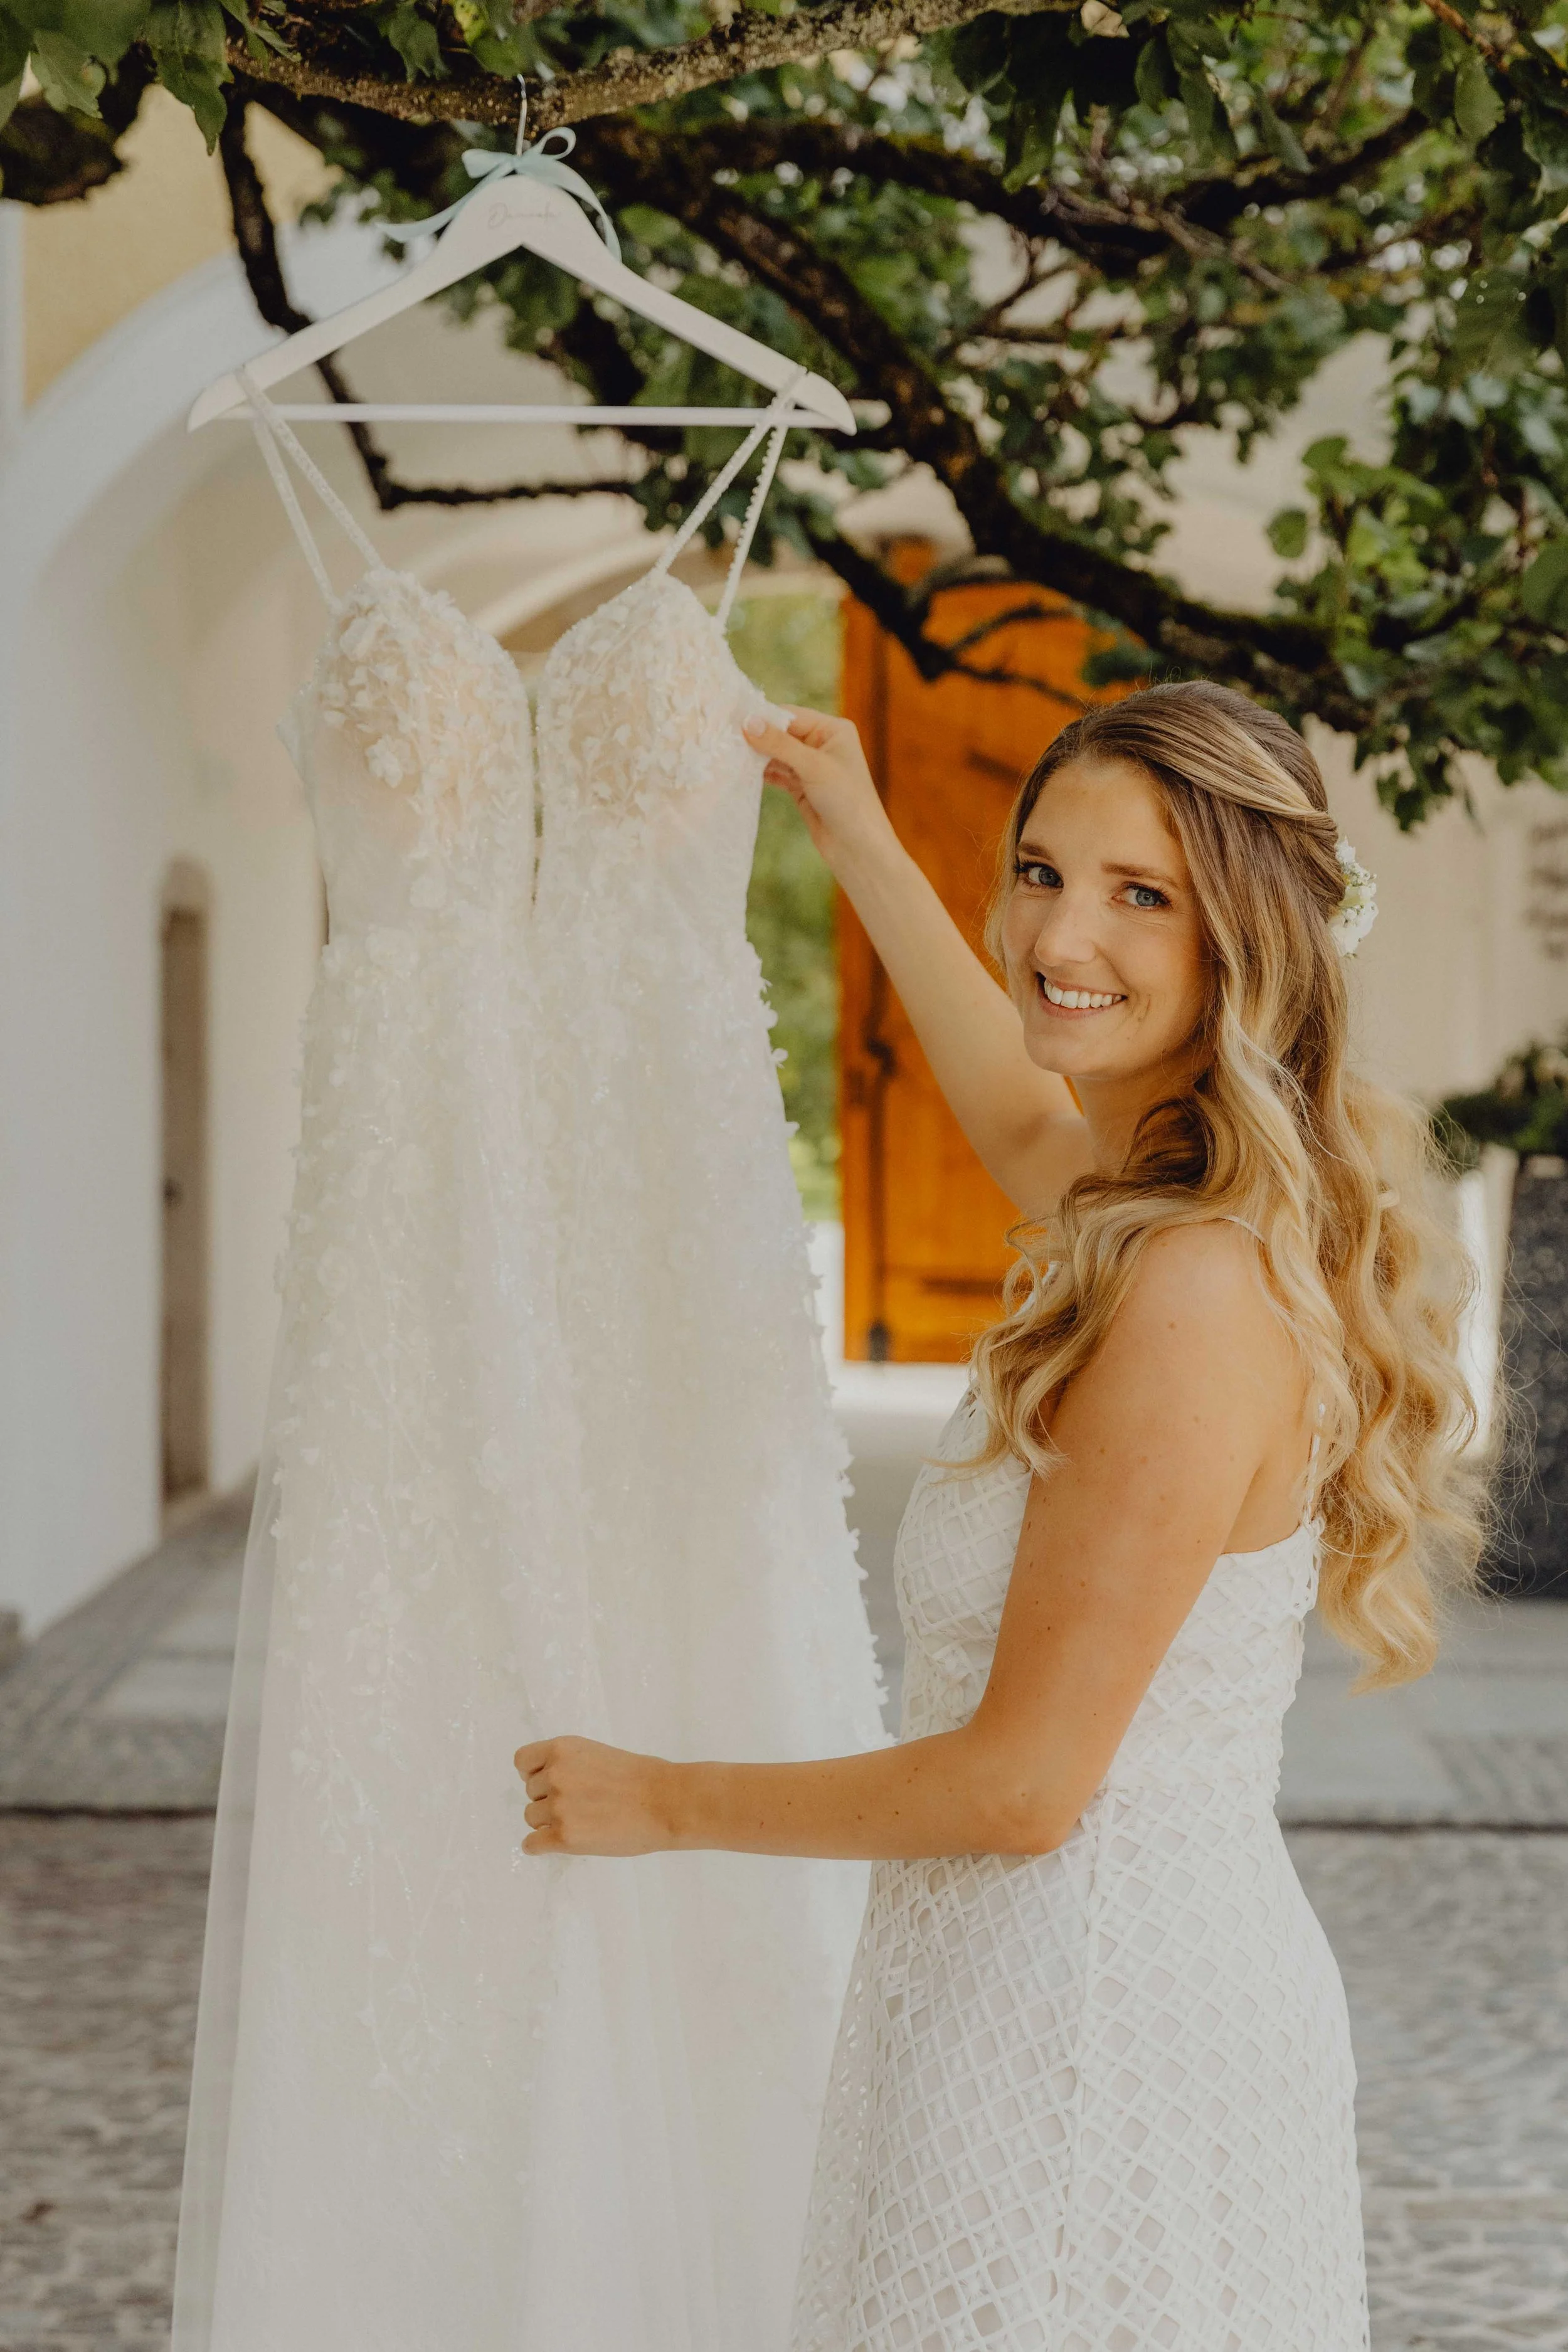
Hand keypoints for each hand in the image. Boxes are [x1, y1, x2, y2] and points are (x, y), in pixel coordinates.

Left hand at [514, 1734, 675, 1856]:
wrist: (666, 1802)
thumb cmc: (642, 1776)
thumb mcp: (598, 1754)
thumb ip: (570, 1765)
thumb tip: (550, 1782)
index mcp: (563, 1750)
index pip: (522, 1761)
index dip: (533, 1773)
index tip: (549, 1782)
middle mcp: (554, 1775)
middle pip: (530, 1793)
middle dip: (548, 1799)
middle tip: (578, 1806)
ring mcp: (558, 1807)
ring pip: (532, 1818)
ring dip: (548, 1822)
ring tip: (578, 1823)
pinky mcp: (564, 1837)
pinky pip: (533, 1844)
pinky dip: (539, 1846)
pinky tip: (553, 1844)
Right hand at [742, 706, 894, 874]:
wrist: (857, 846)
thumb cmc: (846, 800)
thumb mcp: (813, 766)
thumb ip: (779, 744)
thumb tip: (748, 722)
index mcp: (833, 730)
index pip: (791, 715)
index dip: (763, 718)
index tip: (733, 721)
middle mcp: (823, 744)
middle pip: (782, 733)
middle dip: (758, 738)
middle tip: (726, 740)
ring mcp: (812, 767)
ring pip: (777, 755)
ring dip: (757, 757)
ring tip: (730, 756)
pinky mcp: (802, 787)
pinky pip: (777, 774)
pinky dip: (762, 773)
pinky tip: (743, 773)